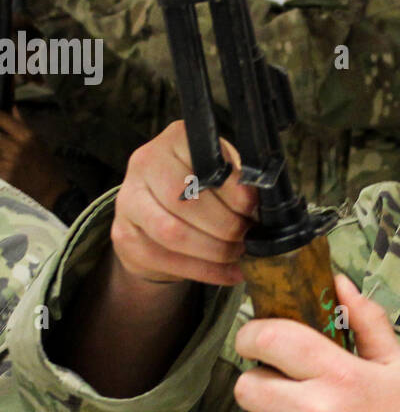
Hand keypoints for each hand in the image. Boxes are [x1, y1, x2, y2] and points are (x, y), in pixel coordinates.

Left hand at [0, 106, 71, 209]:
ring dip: (0, 152)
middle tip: (3, 143)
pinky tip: (6, 165)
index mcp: (27, 136)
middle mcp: (17, 146)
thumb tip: (13, 108)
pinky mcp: (5, 175)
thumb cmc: (48, 167)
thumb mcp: (40, 143)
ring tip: (6, 154)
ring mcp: (9, 161)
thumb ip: (23, 126)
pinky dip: (0, 164)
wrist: (52, 193)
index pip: (2, 119)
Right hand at [111, 119, 256, 286]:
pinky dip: (203, 271)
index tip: (253, 208)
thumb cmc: (201, 189)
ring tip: (238, 254)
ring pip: (172, 232)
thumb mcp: (222, 175)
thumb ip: (239, 185)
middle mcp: (145, 163)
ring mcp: (128, 200)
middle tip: (248, 238)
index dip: (232, 190)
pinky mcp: (123, 235)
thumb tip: (263, 209)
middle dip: (225, 225)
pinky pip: (165, 259)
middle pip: (185, 200)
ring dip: (214, 250)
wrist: (159, 217)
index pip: (203, 162)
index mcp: (175, 139)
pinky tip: (227, 273)